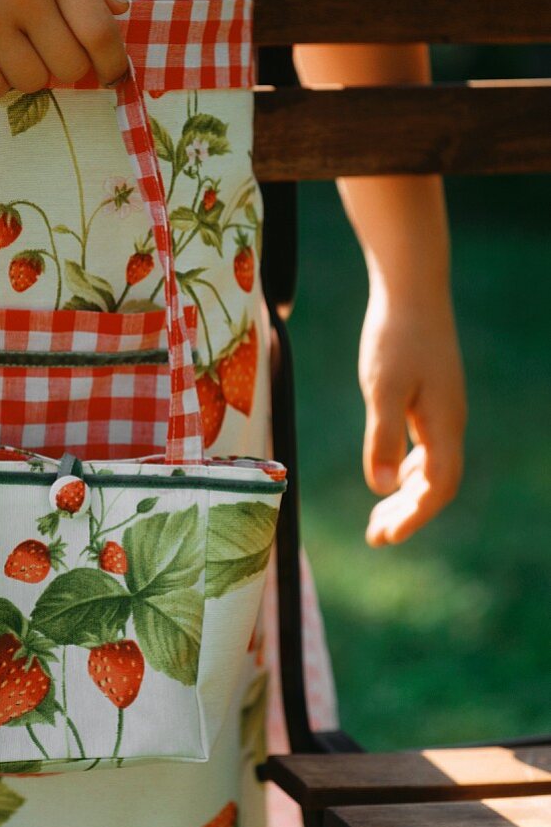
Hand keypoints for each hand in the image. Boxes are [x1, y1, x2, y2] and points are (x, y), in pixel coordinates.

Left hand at [358, 282, 466, 546]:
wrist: (412, 288)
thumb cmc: (394, 337)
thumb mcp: (382, 387)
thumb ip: (381, 435)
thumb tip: (378, 487)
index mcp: (443, 426)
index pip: (436, 489)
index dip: (413, 518)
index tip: (384, 538)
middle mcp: (451, 422)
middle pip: (436, 485)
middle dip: (408, 515)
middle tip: (375, 538)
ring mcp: (444, 409)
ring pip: (433, 467)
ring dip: (407, 495)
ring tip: (379, 516)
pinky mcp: (433, 396)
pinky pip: (429, 447)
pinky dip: (410, 469)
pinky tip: (391, 474)